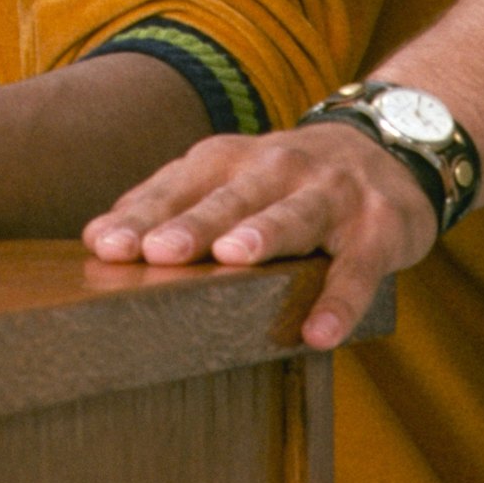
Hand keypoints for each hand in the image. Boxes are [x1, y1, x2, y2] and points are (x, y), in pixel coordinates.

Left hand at [82, 123, 436, 349]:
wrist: (386, 149)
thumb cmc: (283, 180)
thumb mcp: (227, 179)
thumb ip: (169, 204)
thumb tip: (96, 239)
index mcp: (228, 160)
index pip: (178, 188)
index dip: (142, 217)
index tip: (106, 246)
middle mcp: (276, 167)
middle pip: (229, 198)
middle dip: (194, 224)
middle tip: (158, 251)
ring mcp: (330, 194)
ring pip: (292, 215)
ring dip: (263, 233)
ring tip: (233, 258)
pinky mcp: (378, 228)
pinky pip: (358, 269)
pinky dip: (339, 301)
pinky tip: (319, 333)